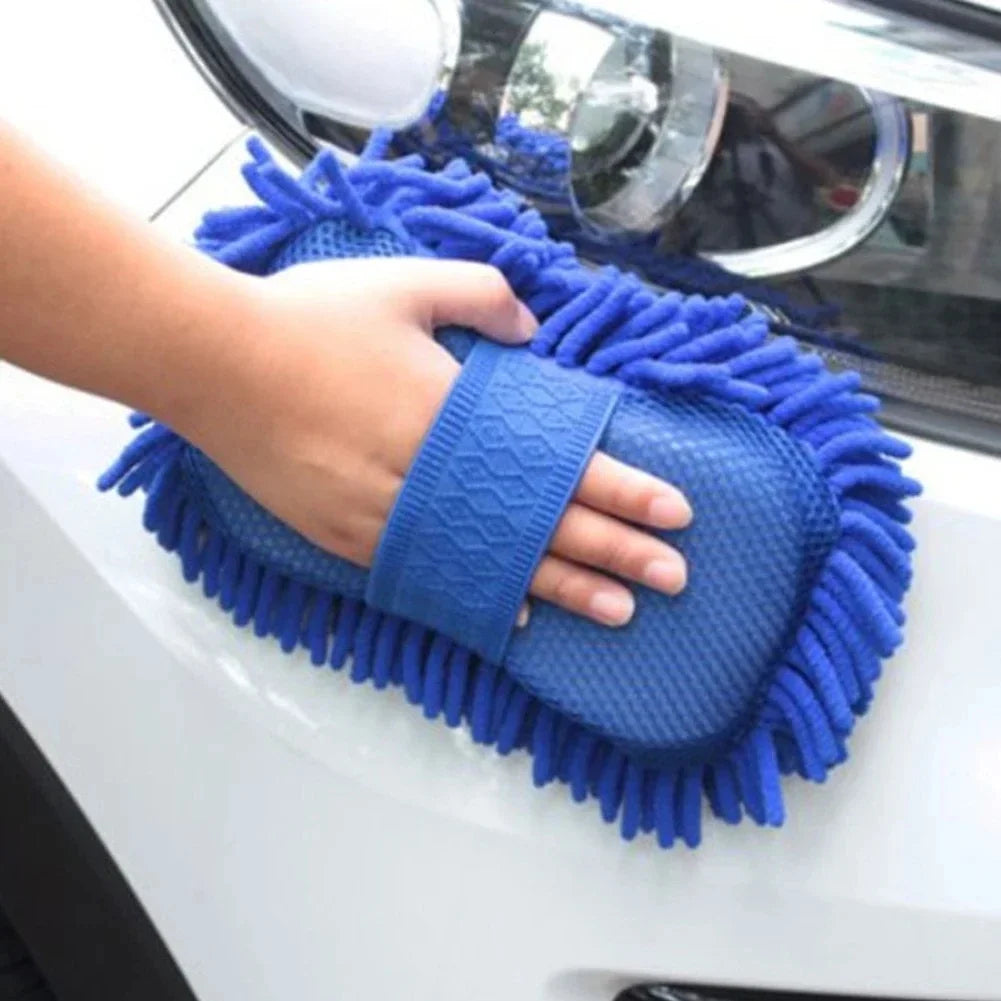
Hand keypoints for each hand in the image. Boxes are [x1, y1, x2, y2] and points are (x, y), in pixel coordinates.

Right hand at [176, 257, 691, 626]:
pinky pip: (429, 576)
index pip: (560, 464)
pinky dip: (477, 596)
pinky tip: (516, 616)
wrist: (215, 364)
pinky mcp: (351, 539)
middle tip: (676, 576)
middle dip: (616, 550)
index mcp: (455, 413)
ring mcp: (391, 516)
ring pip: (494, 563)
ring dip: (562, 589)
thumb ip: (481, 296)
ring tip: (620, 611)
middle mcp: (433, 476)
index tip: (677, 513)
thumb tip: (533, 332)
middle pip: (542, 524)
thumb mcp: (402, 281)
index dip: (624, 489)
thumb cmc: (309, 317)